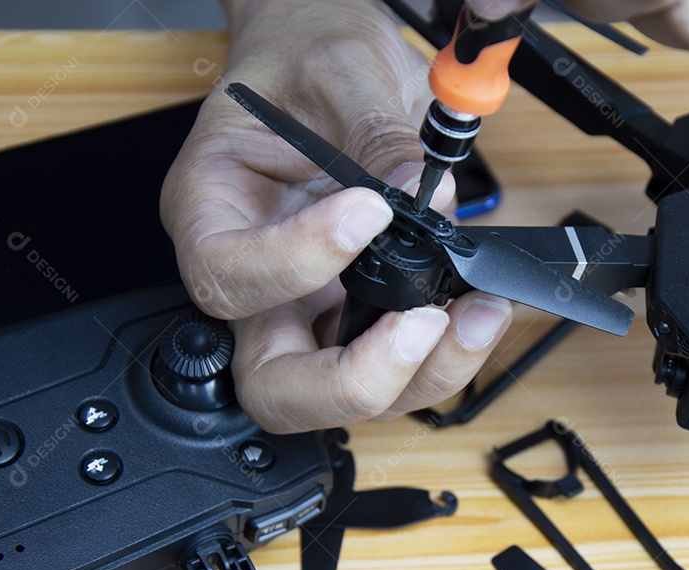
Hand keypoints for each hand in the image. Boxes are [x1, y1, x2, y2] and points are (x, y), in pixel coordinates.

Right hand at [161, 0, 512, 432]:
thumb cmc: (303, 57)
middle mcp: (253, 277)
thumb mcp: (338, 70)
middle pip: (273, 384)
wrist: (322, 57)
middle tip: (420, 326)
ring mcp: (305, 305)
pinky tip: (477, 311)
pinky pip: (392, 365)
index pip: (230, 275)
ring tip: (476, 315)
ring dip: (416, 375)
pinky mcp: (354, 310)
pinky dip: (440, 358)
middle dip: (351, 378)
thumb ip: (377, 136)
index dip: (298, 262)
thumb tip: (428, 200)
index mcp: (210, 209)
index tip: (367, 213)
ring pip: (339, 393)